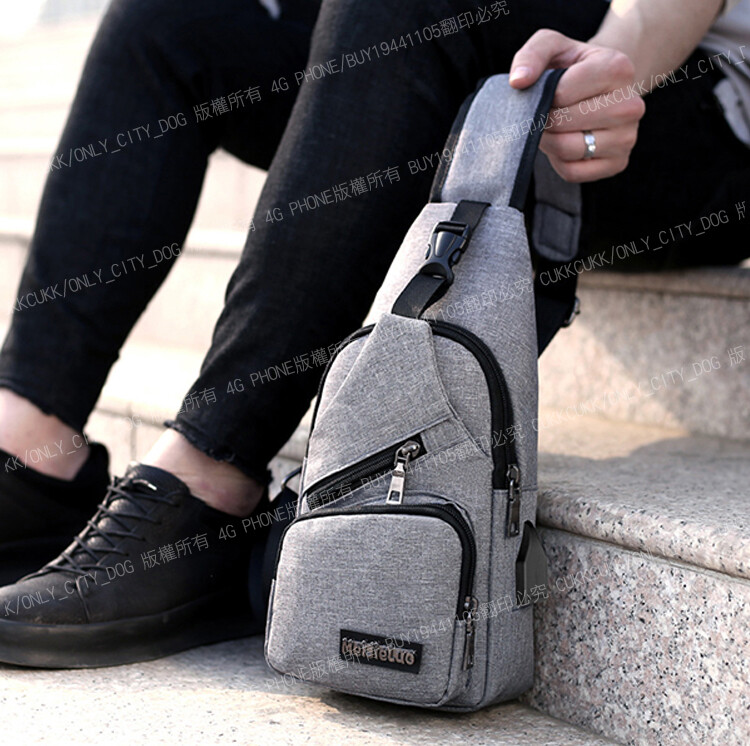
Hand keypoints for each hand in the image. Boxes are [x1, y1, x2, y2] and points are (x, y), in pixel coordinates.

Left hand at [509, 29, 645, 182]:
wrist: (600, 89)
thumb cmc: (572, 67)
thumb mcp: (552, 47)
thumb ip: (532, 55)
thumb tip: (518, 81)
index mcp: (619, 68)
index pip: (561, 94)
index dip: (543, 96)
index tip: (546, 92)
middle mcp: (631, 105)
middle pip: (563, 123)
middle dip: (543, 120)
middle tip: (543, 113)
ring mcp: (627, 137)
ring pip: (568, 149)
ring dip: (548, 141)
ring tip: (550, 127)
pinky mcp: (618, 163)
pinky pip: (573, 172)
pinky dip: (558, 161)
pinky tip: (564, 143)